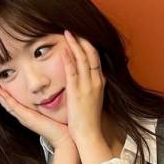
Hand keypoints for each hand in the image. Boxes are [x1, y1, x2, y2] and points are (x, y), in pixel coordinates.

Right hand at [0, 74, 73, 151]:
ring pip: (7, 103)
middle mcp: (24, 116)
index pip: (14, 101)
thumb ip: (51, 103)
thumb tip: (54, 93)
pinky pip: (13, 106)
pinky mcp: (27, 118)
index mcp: (29, 114)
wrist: (64, 139)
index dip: (6, 91)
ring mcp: (24, 117)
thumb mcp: (53, 111)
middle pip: (6, 102)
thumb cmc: (62, 126)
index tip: (1, 80)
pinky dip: (5, 99)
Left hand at [61, 30, 106, 148]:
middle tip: (73, 30)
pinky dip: (69, 59)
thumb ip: (89, 88)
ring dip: (75, 44)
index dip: (89, 46)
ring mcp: (87, 86)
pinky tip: (64, 50)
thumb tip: (84, 81)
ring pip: (83, 60)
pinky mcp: (77, 92)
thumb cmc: (88, 120)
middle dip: (83, 40)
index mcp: (100, 83)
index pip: (96, 59)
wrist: (89, 134)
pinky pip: (73, 72)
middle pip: (92, 55)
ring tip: (67, 33)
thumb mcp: (92, 100)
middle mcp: (96, 82)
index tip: (81, 36)